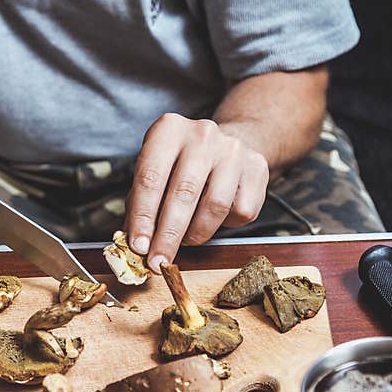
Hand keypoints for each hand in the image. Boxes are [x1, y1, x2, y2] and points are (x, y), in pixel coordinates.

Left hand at [125, 113, 268, 271]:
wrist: (231, 143)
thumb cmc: (182, 165)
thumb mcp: (154, 173)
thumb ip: (140, 205)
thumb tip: (134, 246)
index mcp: (168, 129)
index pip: (150, 179)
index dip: (143, 218)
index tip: (138, 247)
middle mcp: (202, 134)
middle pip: (183, 194)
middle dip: (168, 236)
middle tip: (158, 262)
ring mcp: (233, 150)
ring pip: (215, 206)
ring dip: (196, 234)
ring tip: (185, 240)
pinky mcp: (257, 169)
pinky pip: (240, 211)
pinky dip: (224, 226)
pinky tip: (214, 219)